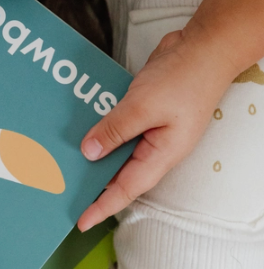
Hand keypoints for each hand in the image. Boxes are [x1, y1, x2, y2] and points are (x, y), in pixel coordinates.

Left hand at [78, 26, 231, 230]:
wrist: (205, 46)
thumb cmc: (186, 77)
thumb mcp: (144, 106)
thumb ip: (115, 130)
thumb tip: (90, 152)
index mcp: (162, 154)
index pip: (126, 190)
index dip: (102, 207)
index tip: (81, 222)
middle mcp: (157, 147)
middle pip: (120, 174)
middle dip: (94, 185)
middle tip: (64, 194)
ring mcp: (152, 130)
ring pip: (118, 151)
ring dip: (94, 156)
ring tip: (64, 165)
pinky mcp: (145, 113)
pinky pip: (119, 129)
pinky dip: (101, 131)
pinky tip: (81, 130)